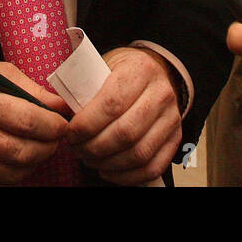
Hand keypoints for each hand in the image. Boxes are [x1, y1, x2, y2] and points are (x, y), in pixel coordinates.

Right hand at [0, 60, 69, 185]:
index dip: (53, 126)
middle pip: (21, 152)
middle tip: (55, 139)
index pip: (26, 121)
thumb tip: (62, 107)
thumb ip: (32, 89)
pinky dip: (15, 175)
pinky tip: (18, 159)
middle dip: (48, 147)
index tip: (62, 124)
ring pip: (13, 173)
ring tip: (39, 147)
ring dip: (35, 162)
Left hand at [67, 47, 181, 184]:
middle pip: (125, 132)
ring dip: (108, 163)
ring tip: (90, 159)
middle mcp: (161, 93)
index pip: (112, 104)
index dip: (87, 124)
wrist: (154, 71)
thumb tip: (65, 114)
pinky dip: (127, 176)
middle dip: (95, 147)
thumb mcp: (103, 66)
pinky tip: (108, 171)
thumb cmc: (122, 71)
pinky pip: (153, 166)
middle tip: (78, 149)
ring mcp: (172, 117)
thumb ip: (86, 86)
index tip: (71, 132)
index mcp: (140, 70)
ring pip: (139, 153)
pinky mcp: (176, 138)